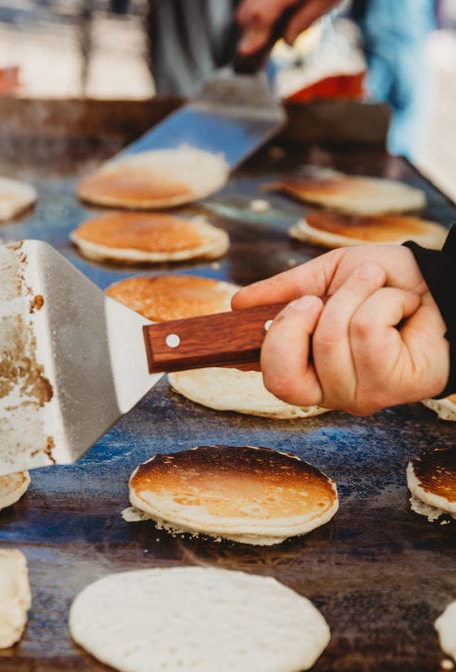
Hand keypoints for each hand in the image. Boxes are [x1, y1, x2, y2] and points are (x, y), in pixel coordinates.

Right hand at [231, 245, 449, 414]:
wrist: (440, 279)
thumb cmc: (386, 282)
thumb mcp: (326, 276)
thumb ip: (283, 292)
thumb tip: (237, 305)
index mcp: (310, 369)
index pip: (272, 379)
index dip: (271, 341)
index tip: (298, 304)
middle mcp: (332, 393)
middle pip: (284, 375)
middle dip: (299, 320)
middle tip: (326, 297)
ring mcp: (362, 395)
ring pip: (330, 337)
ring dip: (356, 293)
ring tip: (379, 287)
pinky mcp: (394, 386)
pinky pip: (367, 330)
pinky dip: (385, 299)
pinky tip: (404, 306)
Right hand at [235, 0, 355, 61]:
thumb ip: (302, 23)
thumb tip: (287, 42)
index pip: (259, 16)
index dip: (251, 37)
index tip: (245, 54)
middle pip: (246, 12)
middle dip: (250, 32)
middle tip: (260, 48)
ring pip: (249, 1)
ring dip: (256, 17)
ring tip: (272, 27)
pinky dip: (262, 2)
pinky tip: (278, 5)